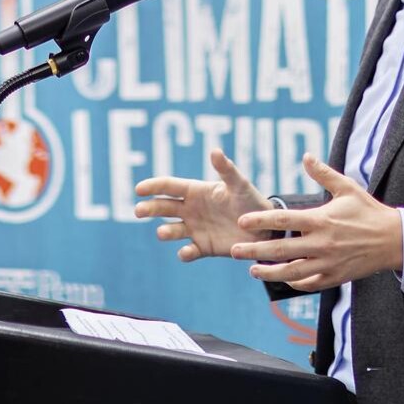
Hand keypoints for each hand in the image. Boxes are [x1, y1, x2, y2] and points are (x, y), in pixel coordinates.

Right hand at [134, 150, 269, 262]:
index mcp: (195, 191)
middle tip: (139, 211)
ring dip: (165, 231)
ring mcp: (195, 229)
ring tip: (162, 232)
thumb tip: (214, 150)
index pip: (168, 186)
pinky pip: (189, 251)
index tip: (139, 189)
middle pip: (164, 208)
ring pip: (172, 230)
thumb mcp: (239, 184)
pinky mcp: (203, 247)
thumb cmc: (250, 201)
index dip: (153, 186)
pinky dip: (185, 253)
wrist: (264, 227)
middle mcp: (191, 210)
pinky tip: (185, 252)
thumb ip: (226, 169)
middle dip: (150, 208)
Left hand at [228, 155, 402, 292]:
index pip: (283, 219)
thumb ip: (323, 174)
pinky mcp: (336, 277)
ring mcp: (328, 263)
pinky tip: (282, 280)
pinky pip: (310, 284)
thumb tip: (306, 156)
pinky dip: (294, 283)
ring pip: (291, 272)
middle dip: (254, 250)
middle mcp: (321, 243)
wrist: (395, 240)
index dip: (260, 220)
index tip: (242, 221)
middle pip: (280, 249)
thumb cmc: (369, 211)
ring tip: (252, 271)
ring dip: (269, 273)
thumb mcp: (348, 188)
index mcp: (321, 220)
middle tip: (234, 250)